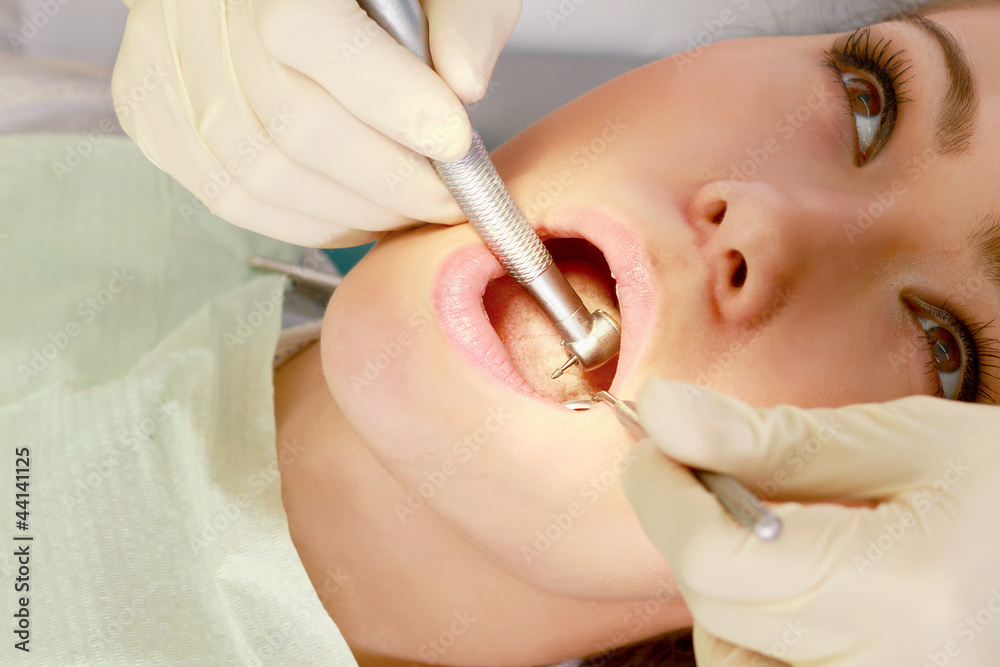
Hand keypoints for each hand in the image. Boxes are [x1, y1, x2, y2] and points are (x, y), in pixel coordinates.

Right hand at [112, 0, 519, 246]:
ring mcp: (164, 66)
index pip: (310, 32)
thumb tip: (464, 82)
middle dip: (387, 180)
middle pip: (292, 124)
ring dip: (351, 212)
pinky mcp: (151, 113)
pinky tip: (353, 213)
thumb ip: (459, 14)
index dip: (392, 100)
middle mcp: (196, 11)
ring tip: (406, 211)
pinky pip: (228, 195)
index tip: (454, 141)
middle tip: (445, 199)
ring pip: (259, 174)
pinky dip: (303, 220)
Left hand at [622, 377, 999, 665]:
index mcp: (909, 594)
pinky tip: (796, 579)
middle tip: (705, 467)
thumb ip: (775, 439)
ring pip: (731, 650)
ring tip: (777, 526)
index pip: (722, 559)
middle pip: (719, 607)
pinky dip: (755, 623)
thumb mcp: (906, 443)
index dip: (665, 494)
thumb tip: (665, 411)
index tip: (652, 441)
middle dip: (689, 528)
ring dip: (722, 582)